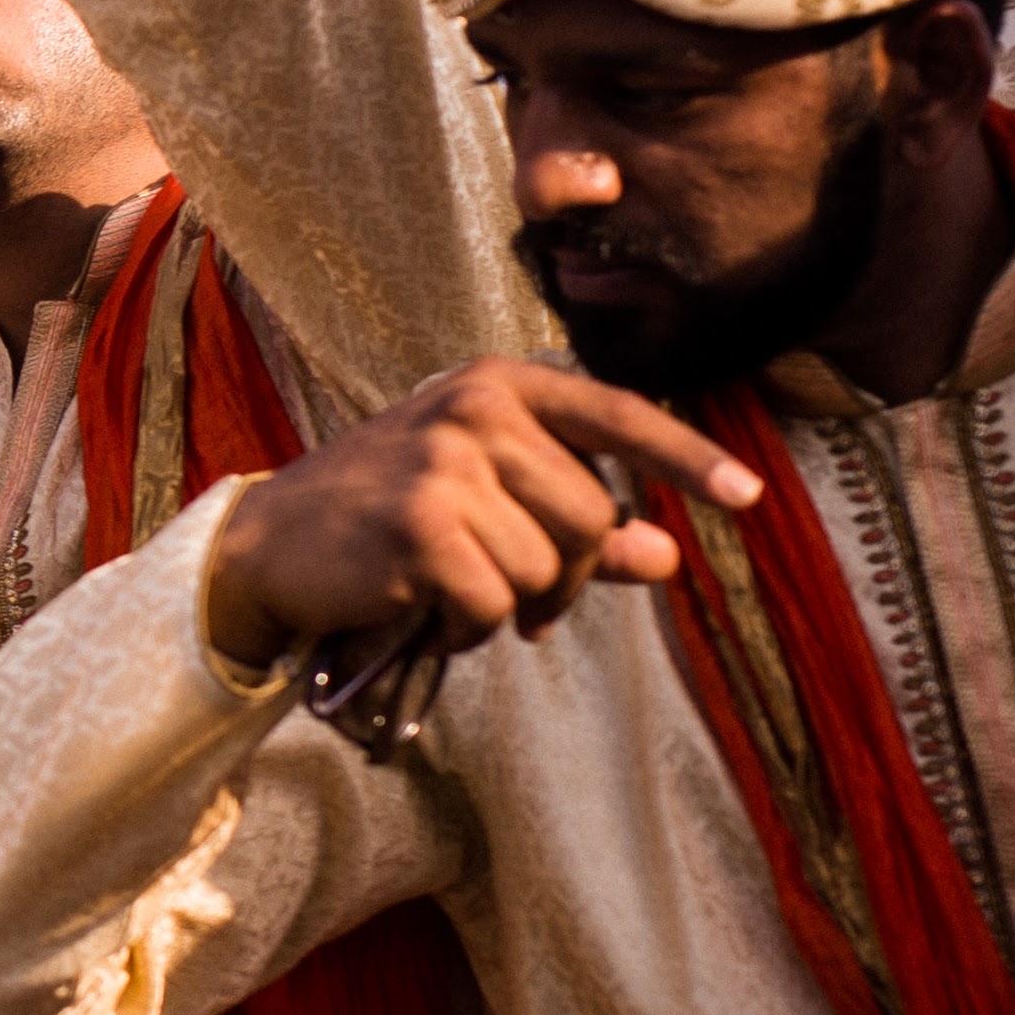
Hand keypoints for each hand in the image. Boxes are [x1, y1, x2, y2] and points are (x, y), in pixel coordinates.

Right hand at [203, 361, 761, 672]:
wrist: (268, 545)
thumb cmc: (384, 518)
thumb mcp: (484, 500)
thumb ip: (579, 525)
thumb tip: (668, 555)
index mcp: (498, 386)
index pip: (616, 415)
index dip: (686, 457)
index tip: (746, 496)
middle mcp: (475, 409)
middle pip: (592, 516)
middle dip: (563, 575)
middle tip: (512, 596)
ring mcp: (444, 462)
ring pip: (547, 567)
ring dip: (508, 604)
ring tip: (451, 592)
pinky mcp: (420, 524)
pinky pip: (496, 604)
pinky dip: (469, 628)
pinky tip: (426, 611)